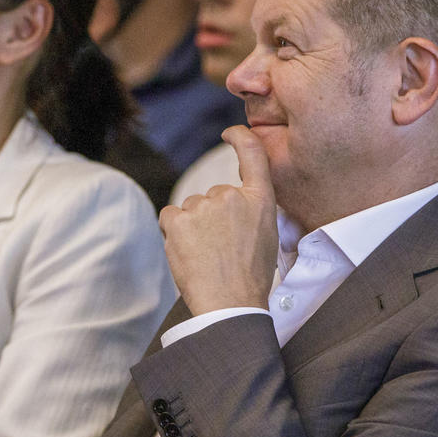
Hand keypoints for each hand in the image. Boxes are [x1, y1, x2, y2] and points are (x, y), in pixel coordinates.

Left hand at [160, 126, 278, 314]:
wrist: (231, 304)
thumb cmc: (251, 276)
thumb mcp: (267, 235)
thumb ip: (251, 209)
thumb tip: (232, 199)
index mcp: (259, 200)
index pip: (252, 154)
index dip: (240, 137)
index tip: (230, 133)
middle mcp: (231, 196)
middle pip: (212, 195)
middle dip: (212, 217)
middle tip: (221, 249)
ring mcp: (203, 206)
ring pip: (190, 208)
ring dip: (193, 227)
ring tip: (206, 256)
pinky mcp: (178, 220)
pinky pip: (169, 217)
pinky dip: (173, 232)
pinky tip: (187, 252)